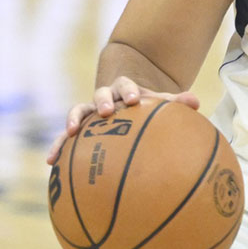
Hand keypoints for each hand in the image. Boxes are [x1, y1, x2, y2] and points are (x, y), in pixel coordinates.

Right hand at [45, 77, 200, 163]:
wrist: (122, 99)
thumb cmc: (144, 106)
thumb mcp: (158, 102)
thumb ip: (175, 102)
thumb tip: (196, 102)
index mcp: (124, 89)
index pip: (126, 84)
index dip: (129, 90)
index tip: (134, 99)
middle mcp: (105, 98)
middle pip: (100, 94)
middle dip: (103, 101)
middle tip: (106, 111)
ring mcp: (89, 112)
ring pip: (78, 112)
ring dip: (73, 120)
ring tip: (71, 132)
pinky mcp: (78, 128)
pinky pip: (65, 137)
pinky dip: (58, 147)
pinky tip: (51, 163)